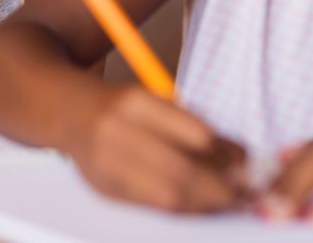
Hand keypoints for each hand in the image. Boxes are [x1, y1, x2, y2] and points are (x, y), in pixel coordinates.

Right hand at [62, 84, 247, 211]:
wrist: (67, 113)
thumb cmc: (119, 108)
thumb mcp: (152, 102)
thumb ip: (189, 125)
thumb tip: (238, 158)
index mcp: (135, 103)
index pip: (194, 134)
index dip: (226, 154)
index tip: (245, 162)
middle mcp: (116, 132)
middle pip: (181, 171)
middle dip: (220, 188)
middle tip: (244, 192)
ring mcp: (106, 164)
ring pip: (168, 195)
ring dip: (205, 203)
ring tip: (225, 202)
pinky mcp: (104, 189)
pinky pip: (152, 207)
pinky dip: (182, 210)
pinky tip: (197, 207)